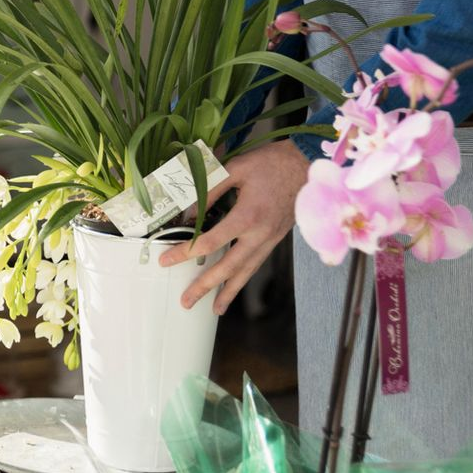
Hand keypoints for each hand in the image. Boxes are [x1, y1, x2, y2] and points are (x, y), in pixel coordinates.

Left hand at [158, 139, 309, 315]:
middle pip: (228, 267)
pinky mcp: (275, 239)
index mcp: (247, 215)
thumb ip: (211, 190)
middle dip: (205, 286)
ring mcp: (269, 239)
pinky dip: (244, 278)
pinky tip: (235, 285)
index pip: (210, 241)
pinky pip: (256, 264)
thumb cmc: (271, 163)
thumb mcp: (237, 168)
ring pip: (246, 272)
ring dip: (228, 292)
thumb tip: (189, 211)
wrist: (306, 166)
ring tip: (215, 309)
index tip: (166, 260)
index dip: (185, 252)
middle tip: (186, 302)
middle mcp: (259, 234)